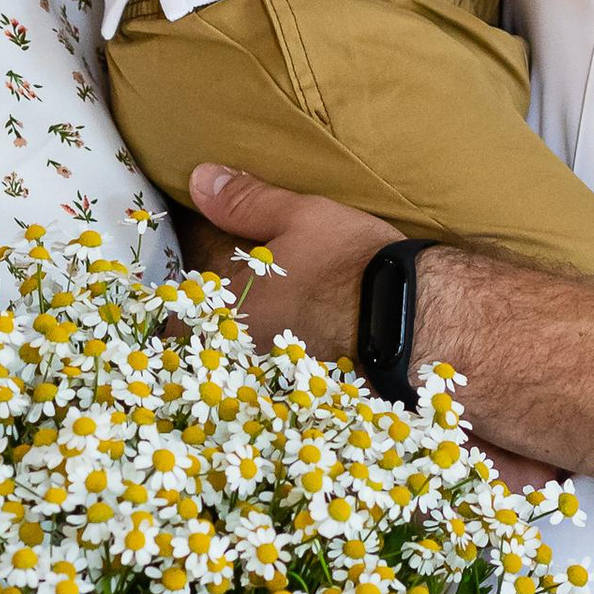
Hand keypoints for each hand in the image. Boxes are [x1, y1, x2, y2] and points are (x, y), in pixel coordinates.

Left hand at [190, 167, 560, 486]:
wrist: (418, 322)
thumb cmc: (353, 265)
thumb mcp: (300, 217)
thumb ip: (245, 202)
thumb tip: (199, 176)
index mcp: (226, 312)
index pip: (175, 328)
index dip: (178, 322)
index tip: (184, 319)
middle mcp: (242, 360)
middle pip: (205, 369)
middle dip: (205, 364)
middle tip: (204, 359)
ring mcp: (273, 394)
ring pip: (239, 397)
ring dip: (241, 389)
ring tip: (251, 383)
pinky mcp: (310, 416)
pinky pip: (279, 416)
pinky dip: (279, 410)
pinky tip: (291, 405)